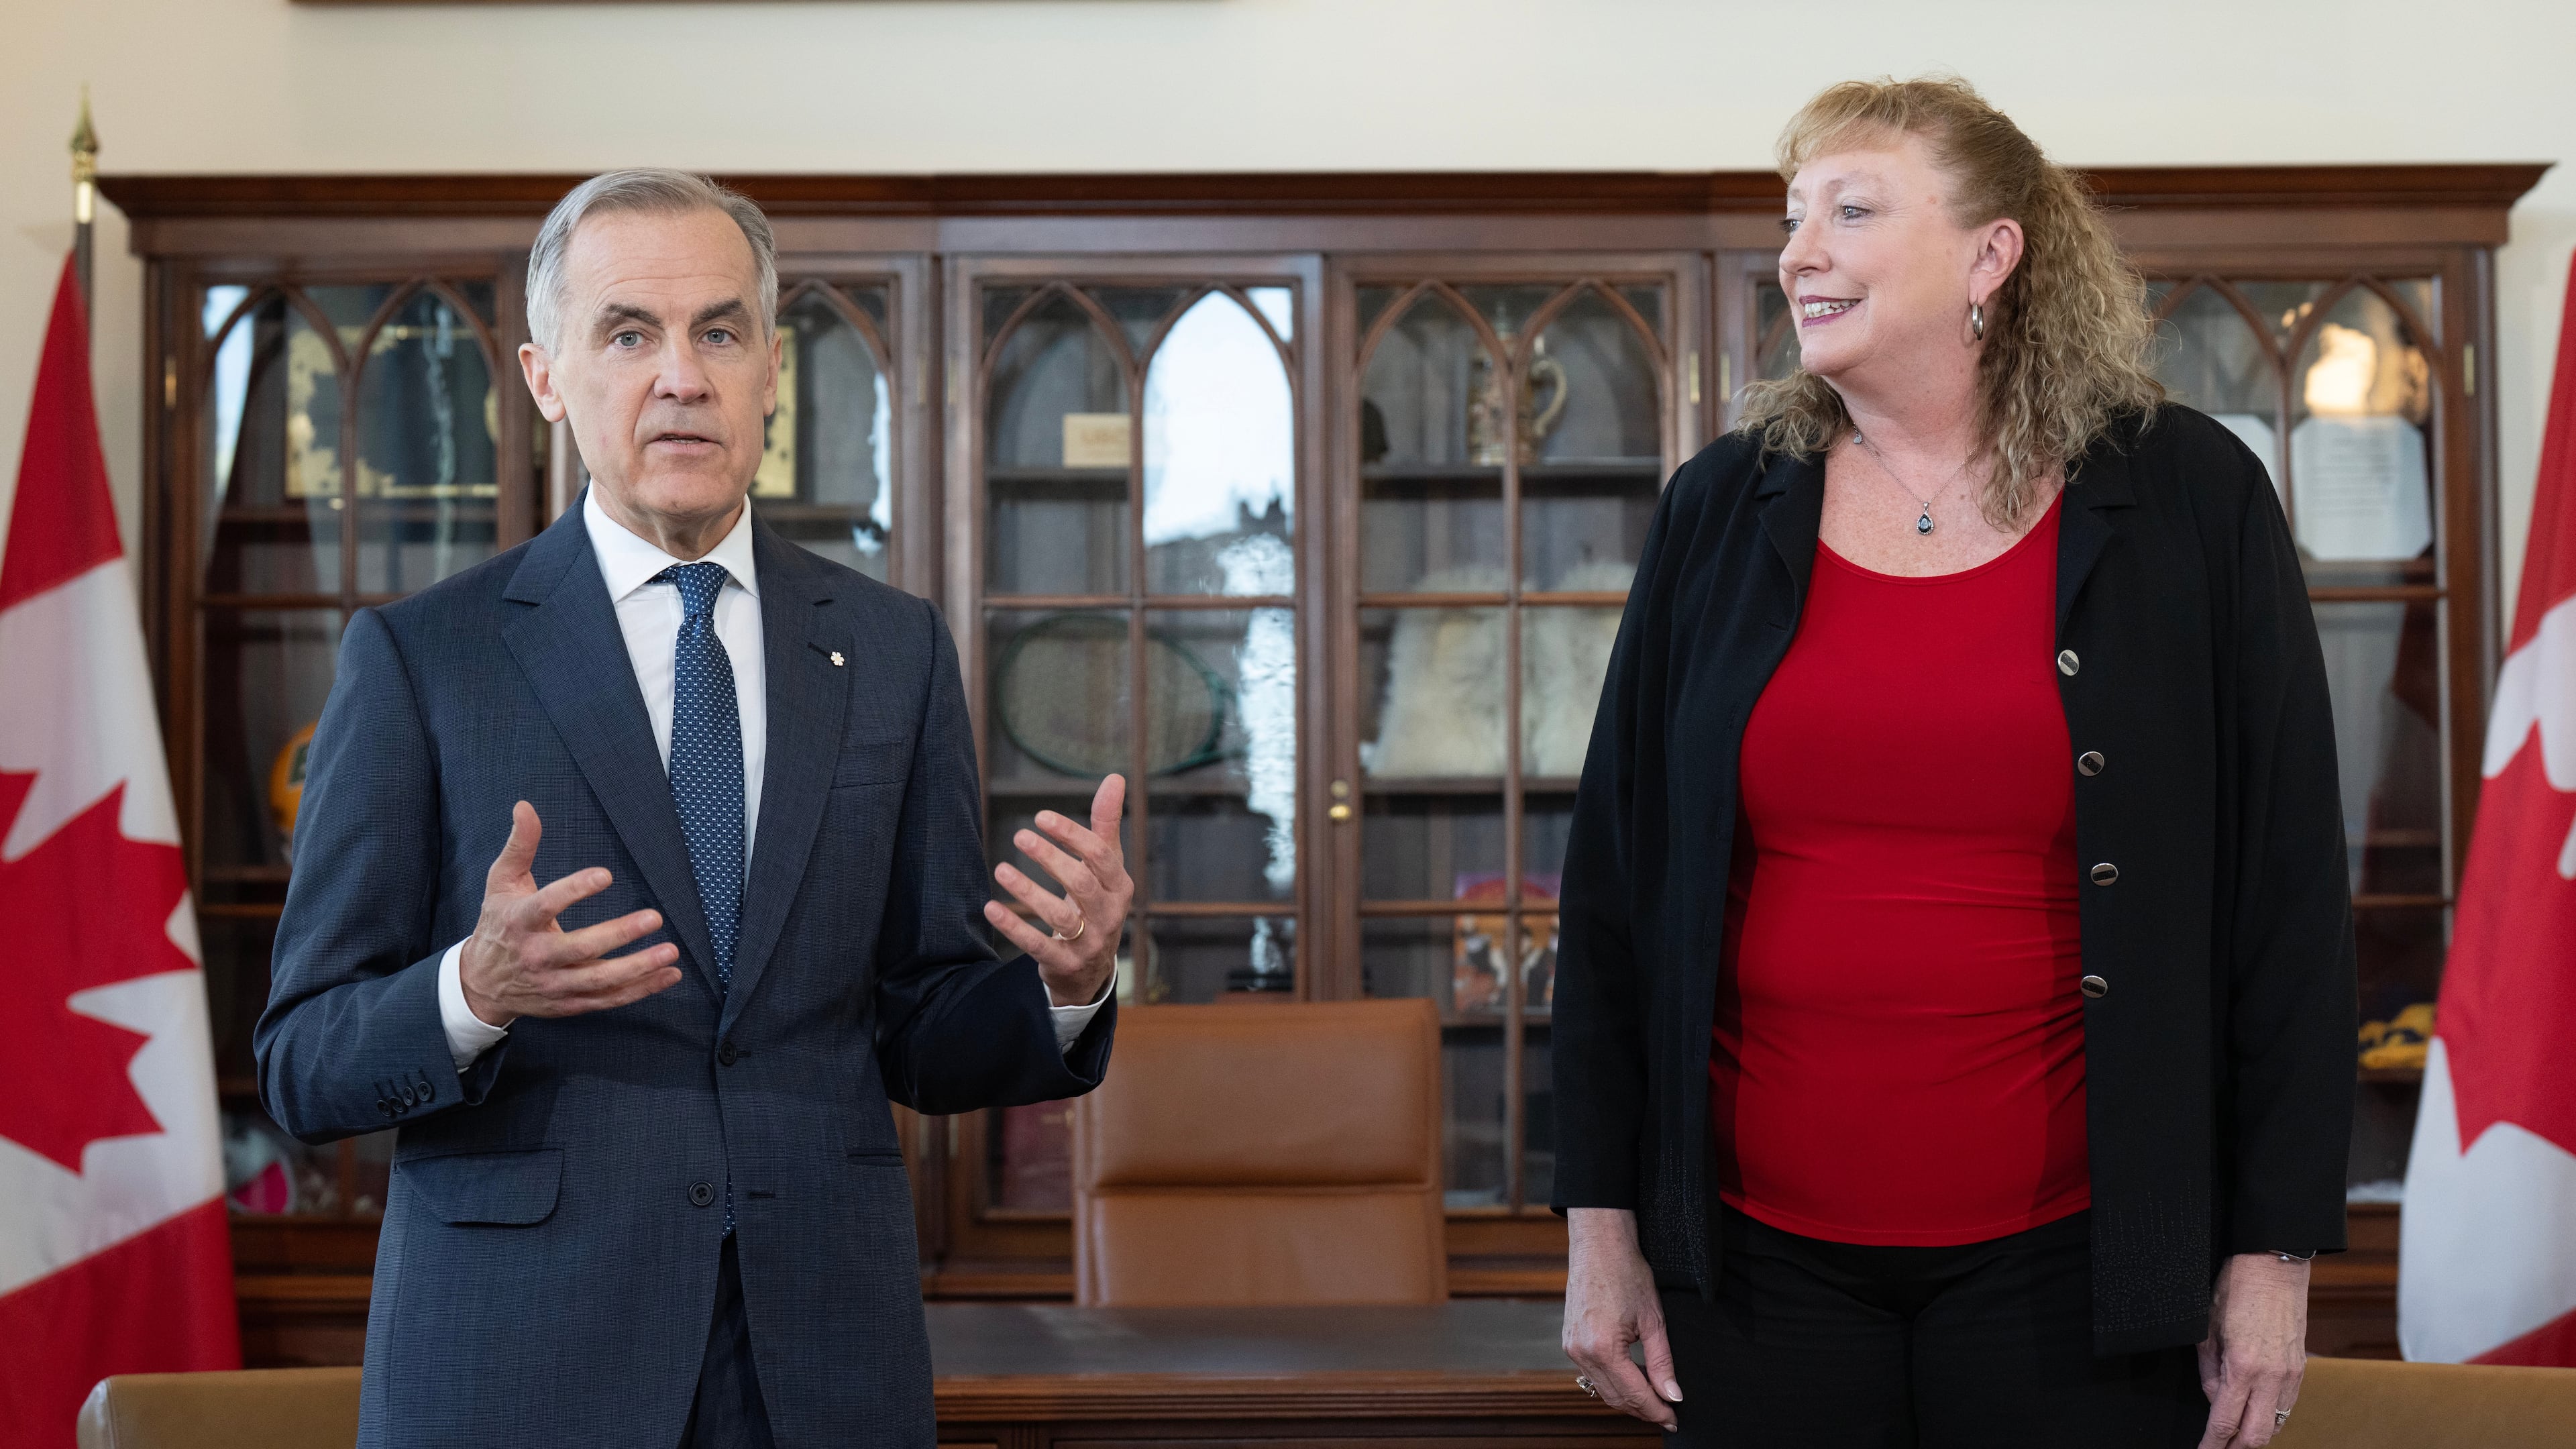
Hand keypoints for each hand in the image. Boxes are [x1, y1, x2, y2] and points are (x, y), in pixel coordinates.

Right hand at [458, 802, 685, 1027]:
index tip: (605, 875)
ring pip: (599, 980)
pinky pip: (607, 999)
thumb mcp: (501, 882)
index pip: (546, 905)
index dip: (574, 890)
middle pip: (580, 948)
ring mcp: (553, 983)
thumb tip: (525, 806)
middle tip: (654, 917)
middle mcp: (537, 956)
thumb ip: (520, 845)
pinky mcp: (567, 1004)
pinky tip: (669, 976)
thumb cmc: (498, 923)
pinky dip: (639, 990)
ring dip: (638, 968)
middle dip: (619, 934)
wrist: (480, 982)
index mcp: (520, 921)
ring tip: (670, 952)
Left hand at [983, 775, 1131, 1007]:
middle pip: (1081, 883)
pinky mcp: (1065, 963)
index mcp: (1120, 886)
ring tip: (1001, 869)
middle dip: (1050, 858)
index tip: (1040, 817)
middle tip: (1020, 837)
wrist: (1092, 967)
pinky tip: (991, 908)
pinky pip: (1038, 945)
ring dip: (1028, 891)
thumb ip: (1105, 824)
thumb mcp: (1104, 866)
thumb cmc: (1096, 902)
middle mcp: (1110, 915)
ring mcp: (1089, 942)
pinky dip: (1014, 927)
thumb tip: (1114, 777)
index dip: (1070, 834)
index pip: (1100, 855)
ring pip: (1060, 915)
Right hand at [1562, 1207, 1681, 1430]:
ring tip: (1654, 1398)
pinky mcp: (1569, 1341)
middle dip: (1643, 1410)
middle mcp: (1581, 1352)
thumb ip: (1663, 1362)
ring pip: (1602, 1389)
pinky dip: (1614, 1383)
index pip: (1634, 1395)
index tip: (1675, 1419)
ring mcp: (1571, 1348)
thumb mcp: (1654, 1319)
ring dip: (1628, 1399)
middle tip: (1668, 1413)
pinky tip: (1633, 1379)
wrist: (1599, 1245)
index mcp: (1603, 1348)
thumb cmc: (1626, 1273)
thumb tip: (1673, 1395)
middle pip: (1616, 1399)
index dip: (1657, 1411)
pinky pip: (1593, 1374)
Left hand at [2196, 1252, 2309, 1447]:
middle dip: (2235, 1448)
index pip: (2225, 1422)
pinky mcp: (2301, 1369)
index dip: (2212, 1445)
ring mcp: (2291, 1374)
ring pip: (2276, 1424)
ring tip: (2234, 1435)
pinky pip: (2286, 1406)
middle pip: (2257, 1436)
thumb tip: (2213, 1398)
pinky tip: (2255, 1413)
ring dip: (2255, 1434)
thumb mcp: (2207, 1329)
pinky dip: (2270, 1417)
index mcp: (2243, 1367)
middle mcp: (2272, 1377)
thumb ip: (2208, 1371)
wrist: (2274, 1265)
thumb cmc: (2235, 1288)